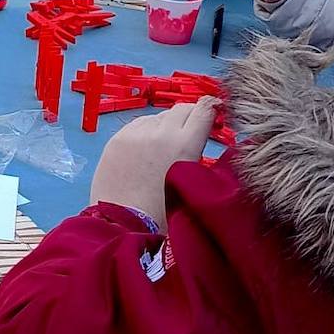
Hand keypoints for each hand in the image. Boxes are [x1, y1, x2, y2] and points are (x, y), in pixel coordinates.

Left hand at [89, 100, 217, 225]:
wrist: (122, 225)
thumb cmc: (163, 215)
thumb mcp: (192, 184)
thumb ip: (198, 156)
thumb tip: (201, 140)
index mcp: (185, 145)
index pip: (204, 110)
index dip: (212, 108)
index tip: (215, 111)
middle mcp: (161, 133)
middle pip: (182, 109)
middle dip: (191, 117)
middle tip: (192, 131)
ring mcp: (136, 133)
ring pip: (159, 116)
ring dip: (167, 126)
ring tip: (166, 147)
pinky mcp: (118, 138)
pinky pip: (138, 125)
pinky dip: (146, 131)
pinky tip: (146, 149)